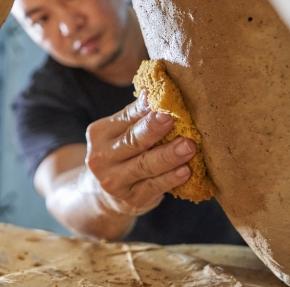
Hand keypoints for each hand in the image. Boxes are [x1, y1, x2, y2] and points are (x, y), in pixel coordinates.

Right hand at [85, 90, 195, 215]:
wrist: (102, 195)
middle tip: (173, 118)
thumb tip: (155, 89)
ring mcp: (114, 181)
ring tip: (189, 146)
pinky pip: (153, 187)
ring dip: (169, 155)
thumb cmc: (121, 154)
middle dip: (154, 129)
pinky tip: (185, 171)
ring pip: (145, 165)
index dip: (146, 109)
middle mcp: (102, 157)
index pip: (127, 117)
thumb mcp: (120, 133)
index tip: (164, 99)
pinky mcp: (131, 200)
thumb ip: (137, 114)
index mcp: (100, 133)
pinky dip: (170, 179)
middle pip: (133, 140)